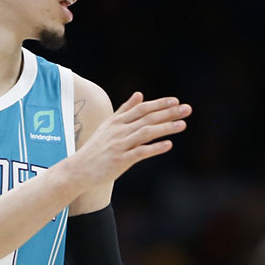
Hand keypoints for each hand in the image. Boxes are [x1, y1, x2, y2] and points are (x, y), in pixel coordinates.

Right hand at [71, 93, 190, 188]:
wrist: (77, 170)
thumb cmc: (95, 149)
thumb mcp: (108, 125)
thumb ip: (125, 110)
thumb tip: (139, 94)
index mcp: (117, 121)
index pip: (142, 109)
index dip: (159, 104)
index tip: (175, 101)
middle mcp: (119, 130)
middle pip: (147, 118)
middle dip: (169, 112)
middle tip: (187, 109)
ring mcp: (119, 145)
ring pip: (146, 133)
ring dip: (166, 128)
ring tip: (183, 124)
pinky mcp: (120, 160)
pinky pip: (140, 152)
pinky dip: (155, 148)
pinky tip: (168, 145)